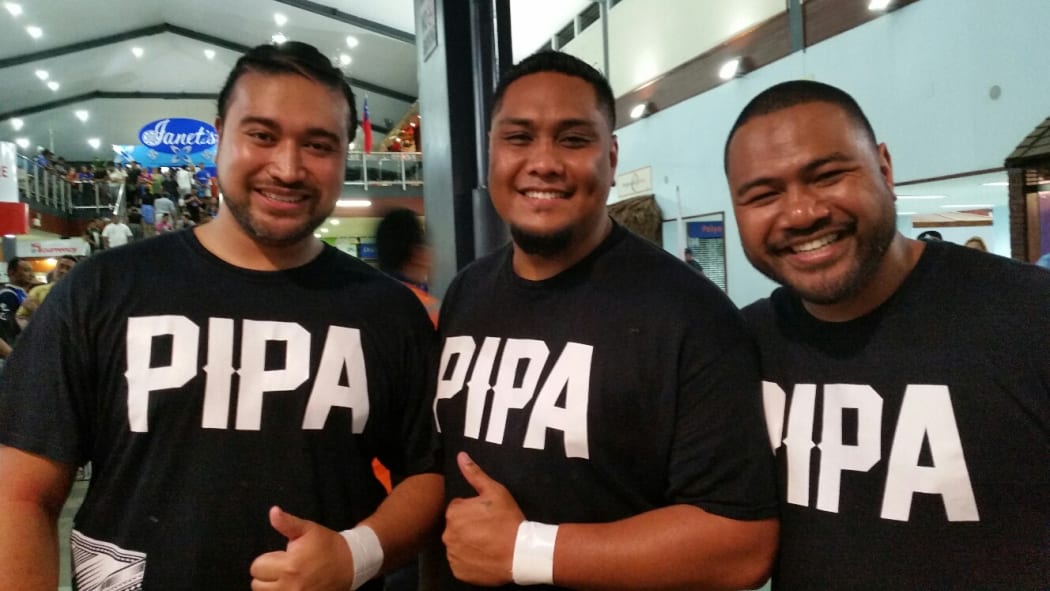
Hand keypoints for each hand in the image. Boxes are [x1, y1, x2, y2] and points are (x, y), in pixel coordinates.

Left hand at [250, 506, 355, 590]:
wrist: (350, 564)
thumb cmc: (327, 545)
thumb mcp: (308, 529)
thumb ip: (287, 523)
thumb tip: (273, 511)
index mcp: (289, 565)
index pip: (257, 567)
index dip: (267, 559)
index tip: (282, 557)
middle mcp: (290, 586)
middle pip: (257, 585)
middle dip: (267, 575)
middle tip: (285, 568)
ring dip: (272, 587)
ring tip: (287, 578)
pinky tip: (291, 586)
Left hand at [442, 452, 524, 585]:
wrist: (520, 553)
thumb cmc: (508, 520)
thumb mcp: (495, 491)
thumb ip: (475, 474)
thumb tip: (460, 456)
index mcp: (454, 513)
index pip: (458, 508)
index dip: (473, 510)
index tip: (486, 515)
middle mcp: (448, 534)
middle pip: (456, 527)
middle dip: (468, 526)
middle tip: (488, 530)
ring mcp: (453, 554)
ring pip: (457, 545)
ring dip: (468, 543)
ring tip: (487, 543)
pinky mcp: (458, 571)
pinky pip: (460, 562)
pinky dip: (469, 560)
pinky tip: (483, 556)